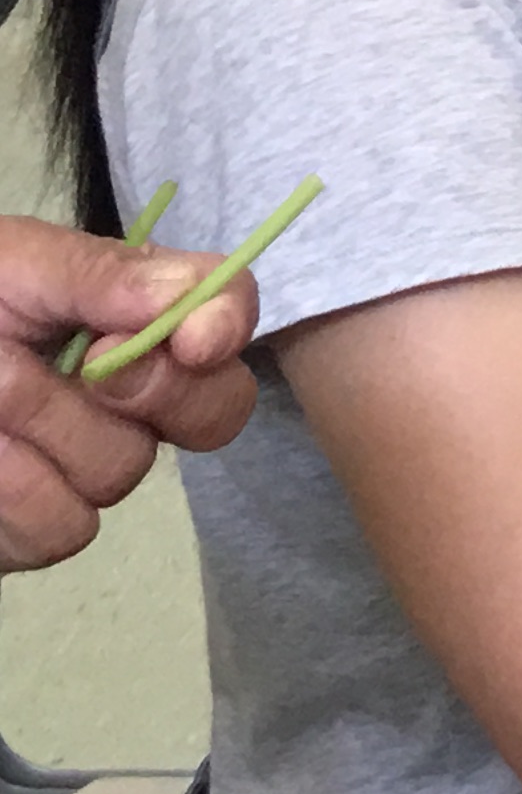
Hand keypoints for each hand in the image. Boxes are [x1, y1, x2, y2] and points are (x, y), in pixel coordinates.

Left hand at [0, 215, 261, 571]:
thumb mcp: (12, 264)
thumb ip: (103, 276)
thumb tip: (195, 301)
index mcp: (134, 315)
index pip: (227, 315)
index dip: (226, 326)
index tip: (191, 340)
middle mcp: (132, 394)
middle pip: (215, 411)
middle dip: (151, 389)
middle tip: (86, 362)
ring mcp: (87, 466)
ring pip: (122, 471)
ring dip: (42, 432)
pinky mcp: (36, 529)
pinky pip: (61, 525)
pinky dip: (8, 491)